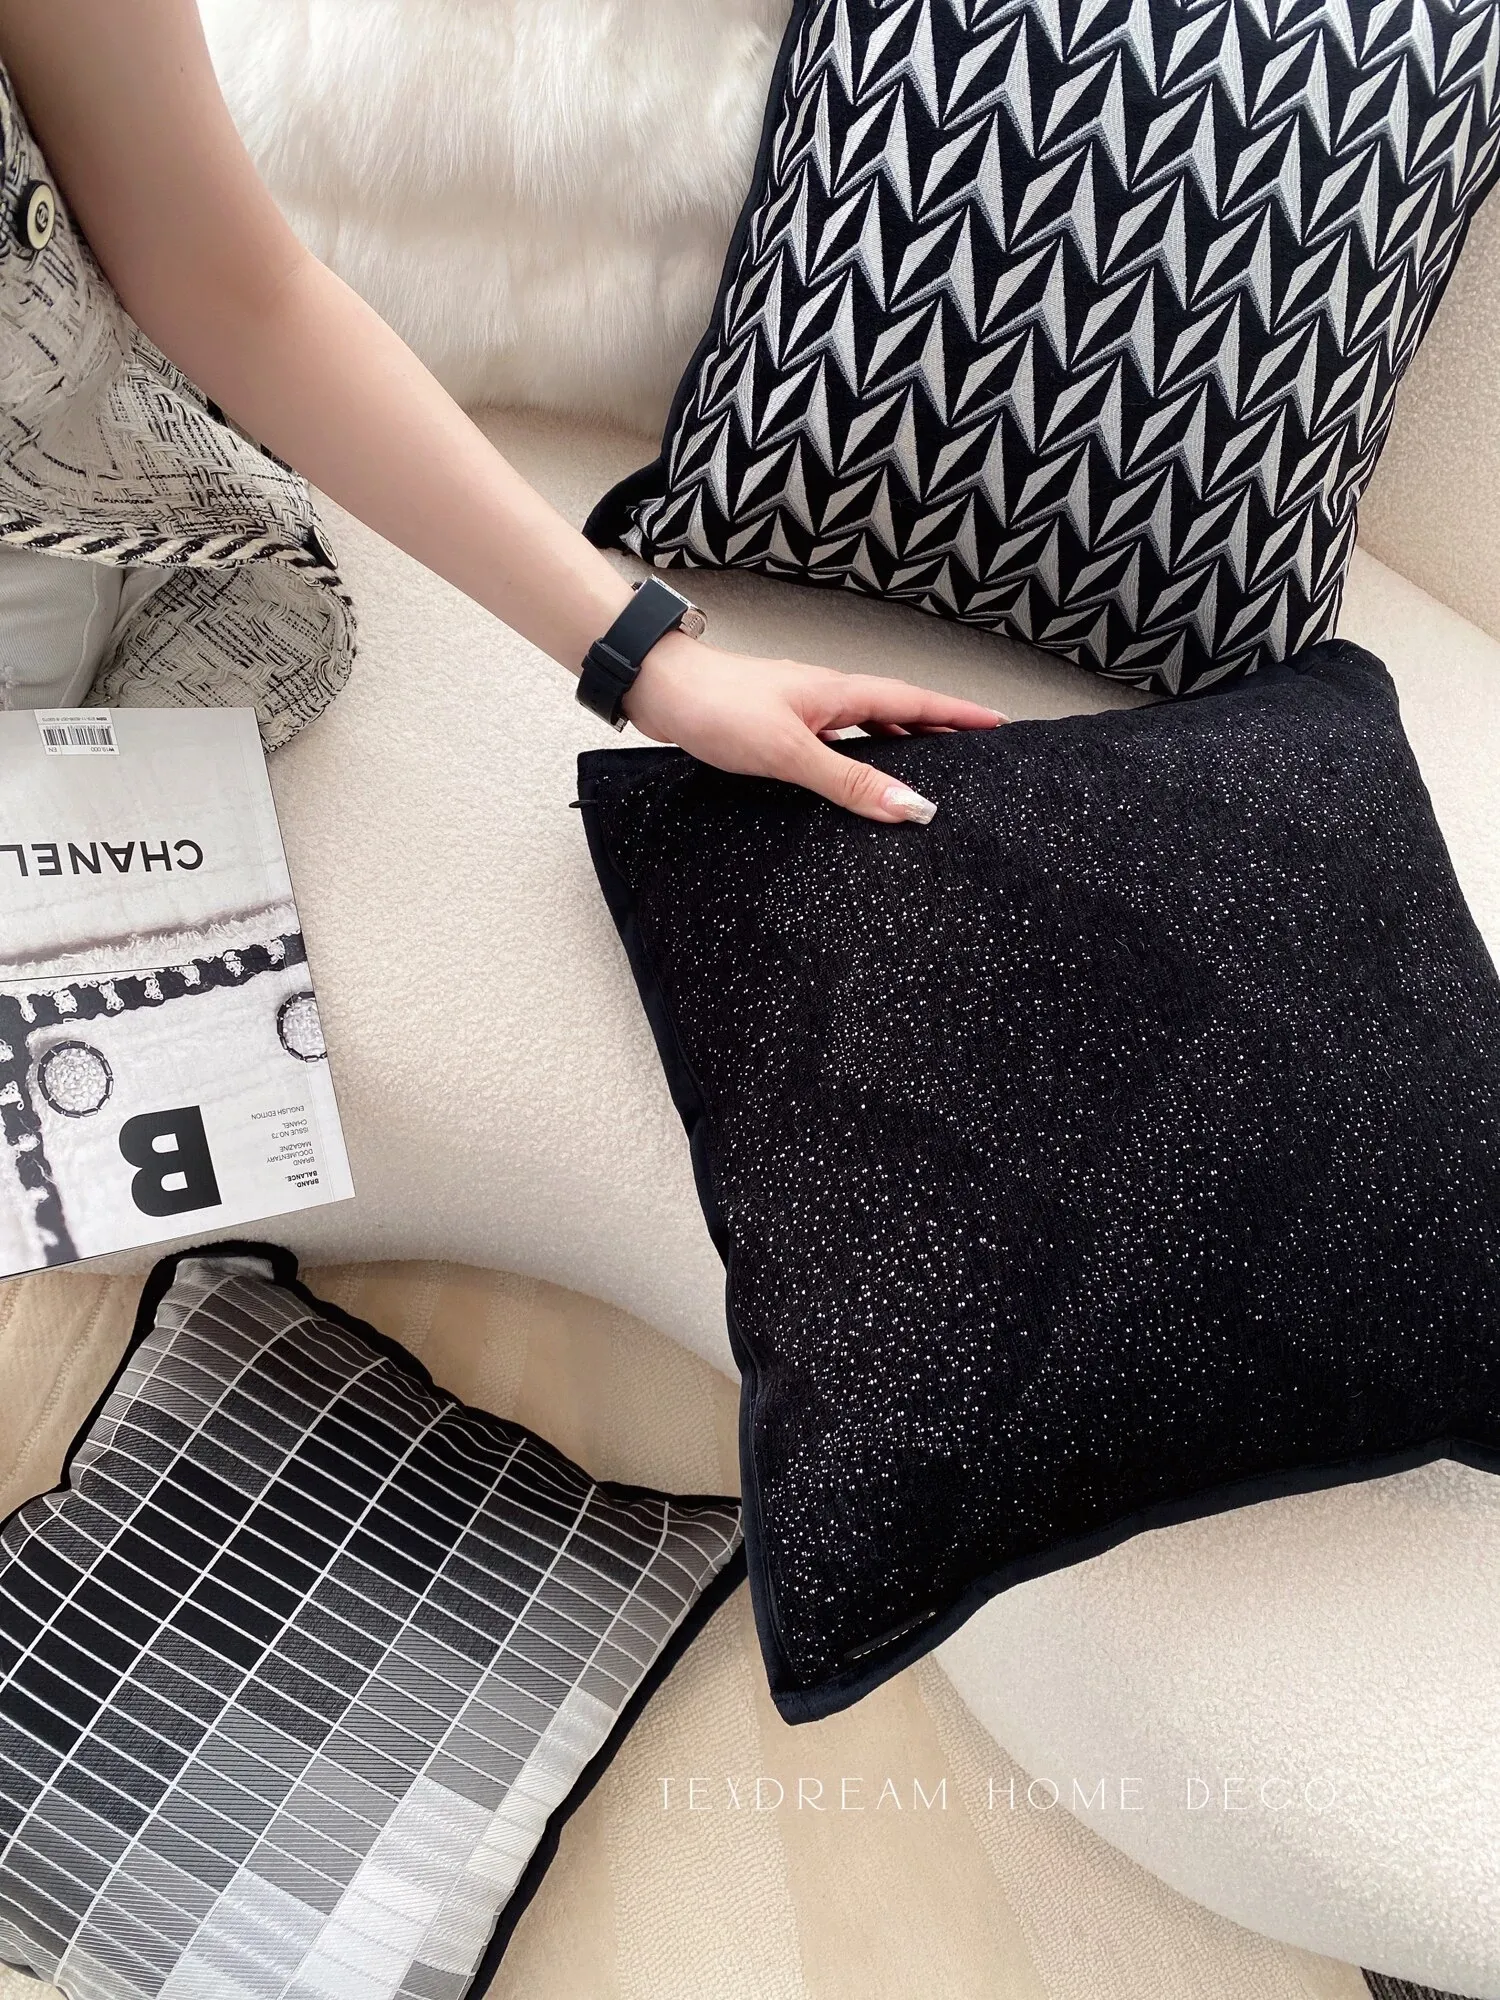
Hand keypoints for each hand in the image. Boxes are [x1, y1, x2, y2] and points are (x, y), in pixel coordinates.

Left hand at [620, 633, 1005, 822]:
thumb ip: (850, 782)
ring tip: (927, 769)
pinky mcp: (778, 727)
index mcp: (841, 693)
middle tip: (972, 752)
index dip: (958, 714)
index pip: (916, 702)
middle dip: (937, 730)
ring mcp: (802, 710)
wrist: (659, 691)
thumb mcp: (791, 752)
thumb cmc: (717, 707)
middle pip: (897, 712)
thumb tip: (910, 806)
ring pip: (865, 727)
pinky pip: (836, 741)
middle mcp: (827, 697)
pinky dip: (857, 757)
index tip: (997, 725)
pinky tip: (853, 777)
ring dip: (898, 744)